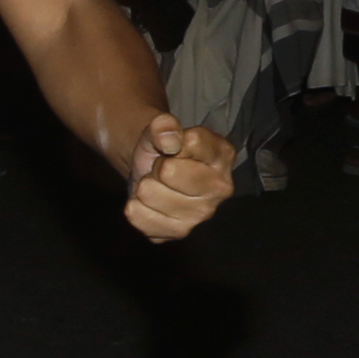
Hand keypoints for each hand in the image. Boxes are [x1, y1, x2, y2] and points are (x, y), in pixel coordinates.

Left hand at [122, 113, 233, 242]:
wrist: (152, 170)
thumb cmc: (163, 147)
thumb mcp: (161, 128)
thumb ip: (164, 125)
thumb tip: (170, 139)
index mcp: (224, 156)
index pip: (191, 142)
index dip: (171, 140)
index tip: (174, 145)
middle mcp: (220, 189)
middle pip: (168, 171)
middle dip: (158, 165)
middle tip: (163, 167)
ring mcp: (200, 215)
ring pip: (149, 193)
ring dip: (145, 185)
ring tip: (158, 184)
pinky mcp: (177, 232)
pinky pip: (137, 216)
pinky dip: (135, 205)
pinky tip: (150, 202)